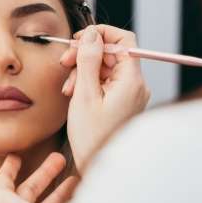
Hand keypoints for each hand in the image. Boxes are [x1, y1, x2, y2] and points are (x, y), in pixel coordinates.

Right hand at [60, 25, 150, 173]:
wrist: (100, 168)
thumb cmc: (92, 137)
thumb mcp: (84, 95)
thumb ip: (88, 60)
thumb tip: (91, 34)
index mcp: (131, 81)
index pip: (125, 40)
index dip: (101, 34)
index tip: (80, 39)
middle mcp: (136, 85)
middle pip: (113, 53)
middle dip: (87, 54)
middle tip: (65, 62)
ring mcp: (131, 95)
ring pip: (107, 68)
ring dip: (84, 70)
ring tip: (68, 87)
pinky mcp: (123, 103)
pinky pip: (107, 83)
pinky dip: (90, 83)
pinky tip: (75, 94)